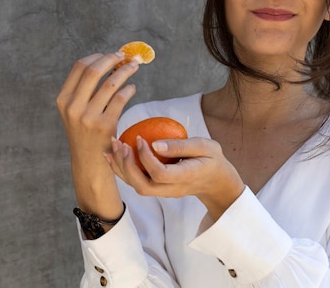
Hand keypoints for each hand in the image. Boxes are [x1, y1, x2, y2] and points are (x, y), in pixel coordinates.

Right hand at [56, 52, 138, 218]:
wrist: (89, 163)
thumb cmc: (85, 133)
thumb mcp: (74, 112)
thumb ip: (84, 90)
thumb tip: (107, 61)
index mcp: (63, 100)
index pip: (79, 66)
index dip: (97, 56)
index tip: (110, 55)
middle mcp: (73, 107)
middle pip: (94, 70)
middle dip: (112, 59)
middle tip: (125, 56)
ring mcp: (88, 116)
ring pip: (110, 83)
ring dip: (125, 71)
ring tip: (134, 67)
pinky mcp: (105, 125)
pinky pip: (120, 98)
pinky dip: (129, 89)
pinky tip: (132, 88)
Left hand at [106, 136, 244, 219]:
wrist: (216, 182)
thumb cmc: (212, 160)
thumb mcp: (205, 147)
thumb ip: (181, 146)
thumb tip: (155, 143)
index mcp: (186, 177)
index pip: (160, 173)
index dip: (146, 157)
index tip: (140, 138)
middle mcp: (172, 189)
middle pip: (142, 186)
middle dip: (127, 166)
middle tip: (120, 143)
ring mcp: (163, 192)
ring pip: (136, 186)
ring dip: (121, 167)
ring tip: (113, 145)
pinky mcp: (157, 189)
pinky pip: (136, 183)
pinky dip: (122, 169)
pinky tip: (114, 154)